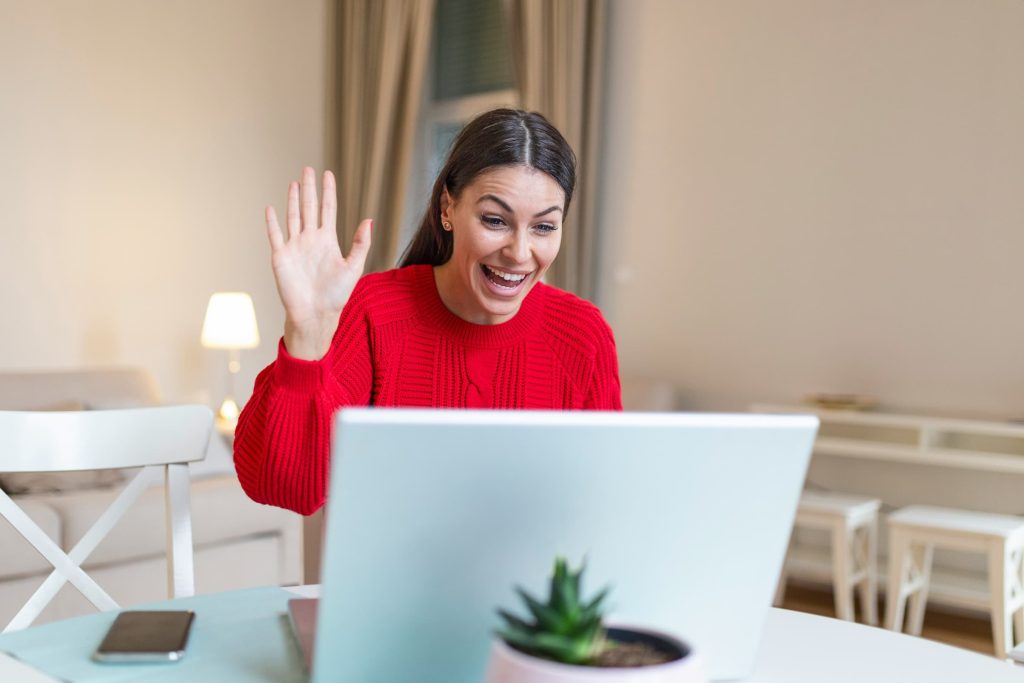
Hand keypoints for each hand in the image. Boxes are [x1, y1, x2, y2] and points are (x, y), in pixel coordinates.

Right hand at [265, 167, 371, 360]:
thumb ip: (361, 243)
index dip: (328, 191)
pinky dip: (272, 221)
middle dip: (309, 188)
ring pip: (293, 216)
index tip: (328, 173)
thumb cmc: (336, 295)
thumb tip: (369, 220)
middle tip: (308, 168)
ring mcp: (295, 247)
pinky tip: (271, 208)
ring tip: (294, 182)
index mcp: (328, 241)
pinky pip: (275, 235)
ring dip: (293, 200)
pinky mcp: (281, 256)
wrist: (316, 314)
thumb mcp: (353, 266)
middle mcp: (310, 240)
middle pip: (310, 207)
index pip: (328, 209)